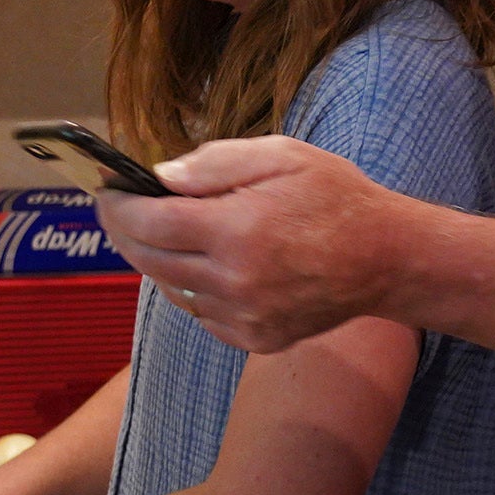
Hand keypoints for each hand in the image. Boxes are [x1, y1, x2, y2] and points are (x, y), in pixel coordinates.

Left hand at [91, 138, 416, 353]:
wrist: (387, 259)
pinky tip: (207, 265)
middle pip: (149, 260)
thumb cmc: (337, 198)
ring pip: (171, 290)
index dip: (117, 206)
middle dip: (126, 232)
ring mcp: (244, 316)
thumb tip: (161, 177)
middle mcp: (234, 280)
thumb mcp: (282, 156)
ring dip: (157, 260)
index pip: (148, 222)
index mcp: (237, 229)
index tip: (107, 191)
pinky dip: (192, 289)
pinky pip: (202, 314)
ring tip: (162, 233)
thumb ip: (215, 162)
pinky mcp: (255, 338)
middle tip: (119, 210)